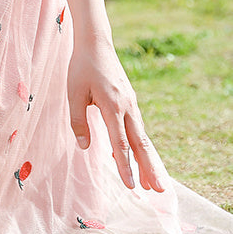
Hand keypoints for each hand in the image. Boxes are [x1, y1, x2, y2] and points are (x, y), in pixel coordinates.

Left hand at [67, 36, 165, 191]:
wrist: (96, 42)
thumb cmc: (81, 66)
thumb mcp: (74, 92)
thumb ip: (78, 120)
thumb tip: (84, 147)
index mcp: (112, 106)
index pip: (120, 143)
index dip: (125, 166)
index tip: (130, 186)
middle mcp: (127, 106)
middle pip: (140, 144)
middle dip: (149, 169)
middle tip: (159, 191)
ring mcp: (131, 103)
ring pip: (142, 136)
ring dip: (147, 160)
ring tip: (153, 182)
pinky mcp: (130, 100)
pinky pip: (137, 127)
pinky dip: (139, 144)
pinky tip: (135, 155)